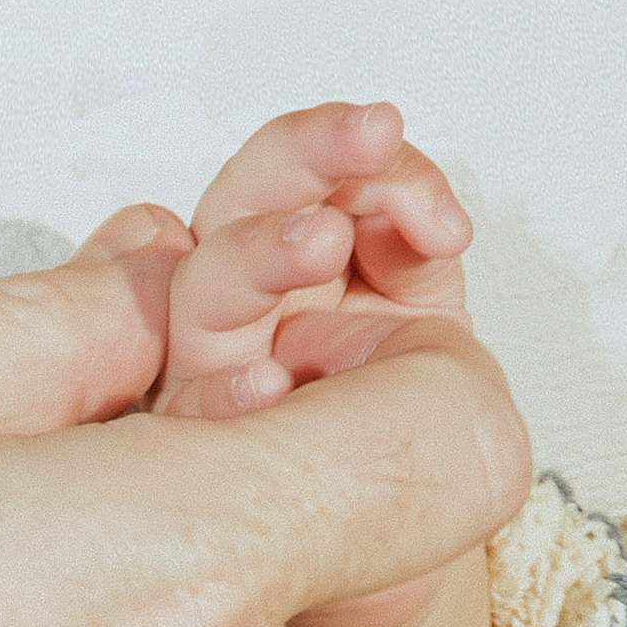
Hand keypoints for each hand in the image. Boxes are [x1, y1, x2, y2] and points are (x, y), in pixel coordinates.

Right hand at [147, 99, 472, 419]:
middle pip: (245, 199)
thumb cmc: (391, 387)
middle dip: (308, 155)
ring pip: (206, 289)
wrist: (390, 487)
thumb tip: (427, 224)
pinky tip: (269, 383)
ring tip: (324, 240)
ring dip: (262, 253)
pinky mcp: (198, 430)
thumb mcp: (426, 301)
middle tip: (370, 138)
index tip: (399, 152)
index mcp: (289, 241)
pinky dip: (229, 395)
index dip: (345, 148)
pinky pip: (198, 408)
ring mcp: (211, 358)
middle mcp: (240, 287)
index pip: (299, 167)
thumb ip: (419, 250)